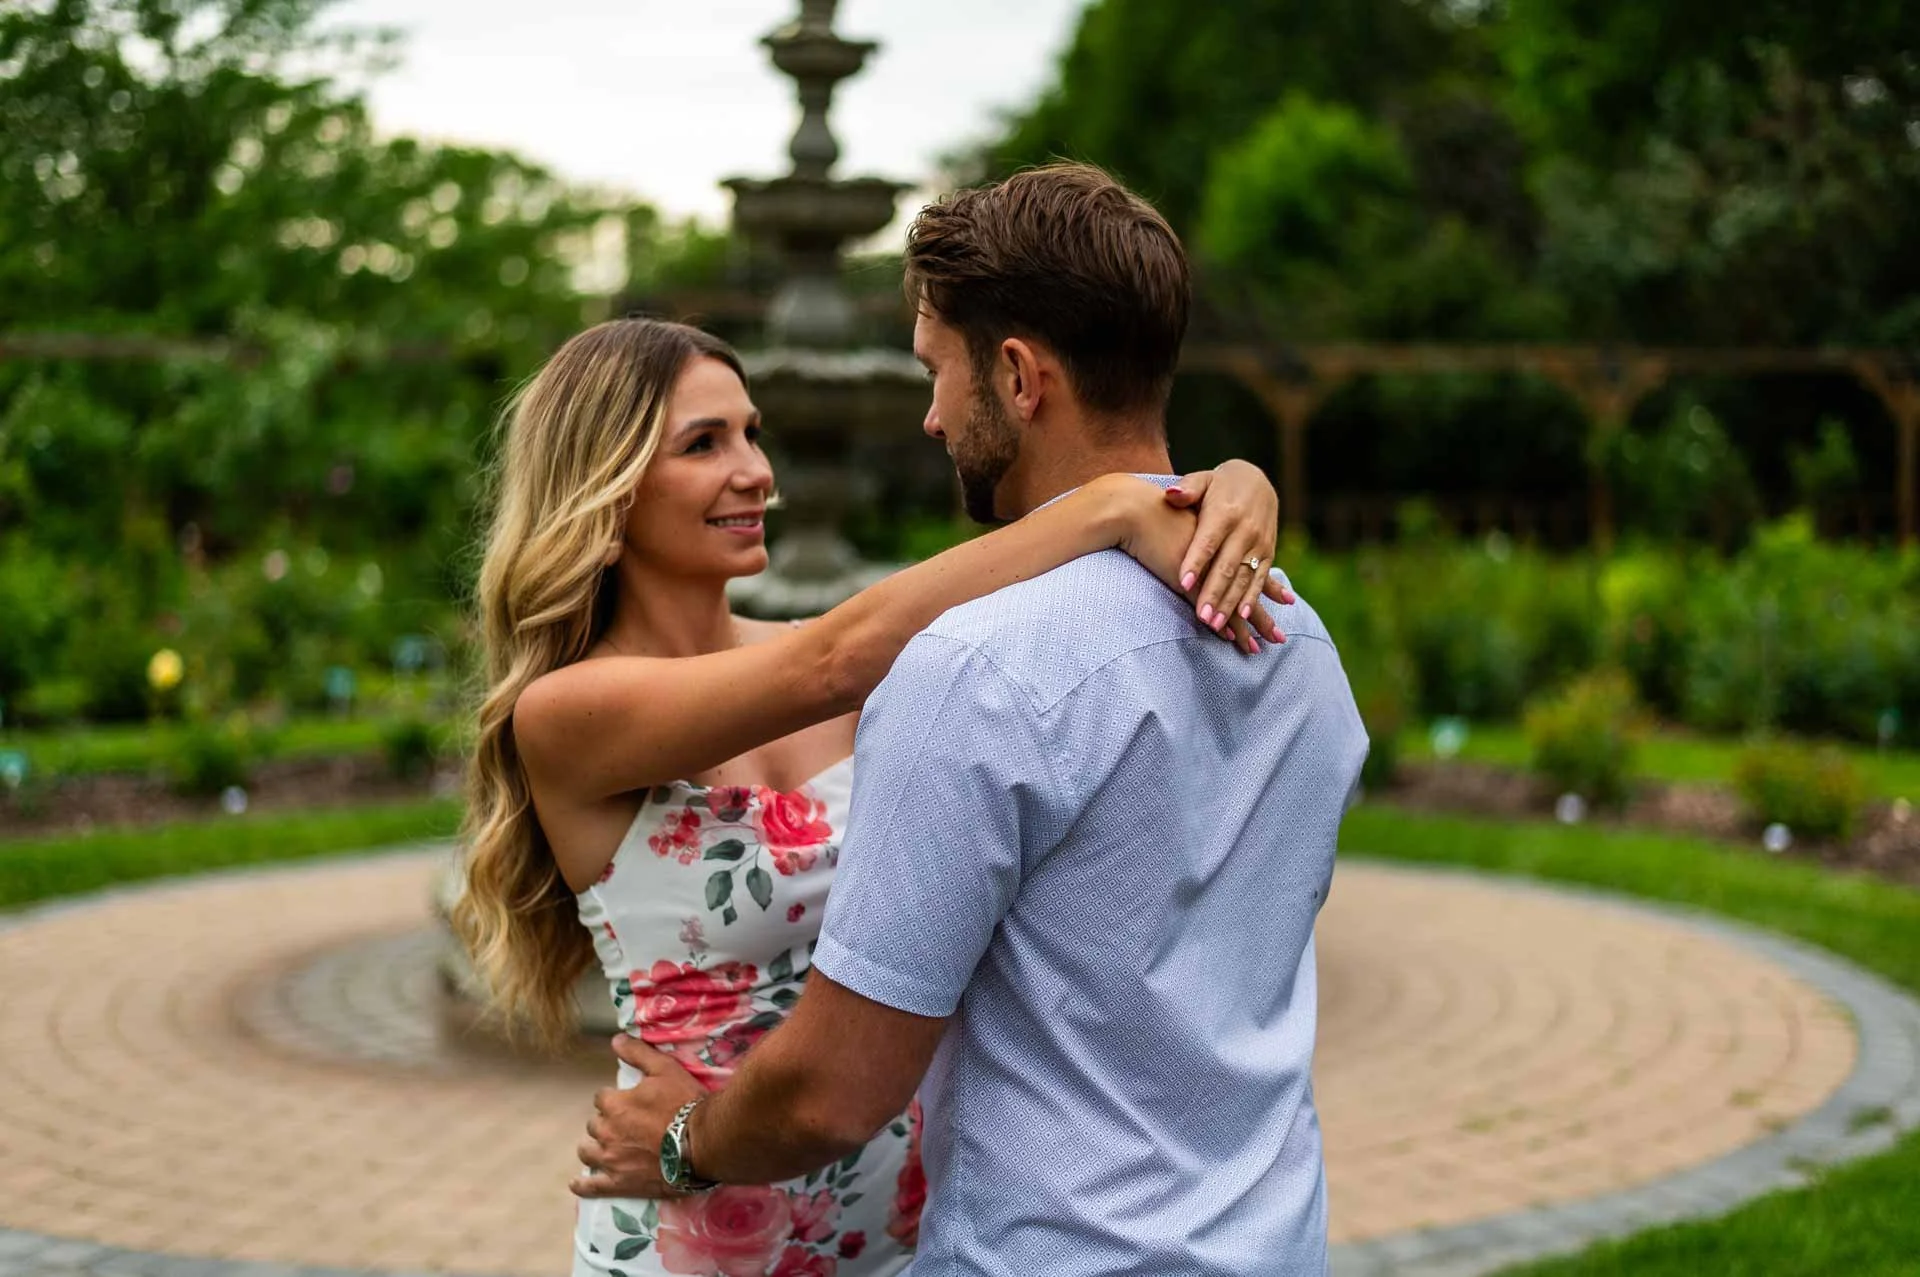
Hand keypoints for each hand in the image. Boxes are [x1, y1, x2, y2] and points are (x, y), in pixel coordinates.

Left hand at [571, 1034, 708, 1199]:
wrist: (703, 1143)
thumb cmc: (685, 1103)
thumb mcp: (665, 1069)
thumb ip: (638, 1054)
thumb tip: (615, 1040)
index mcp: (614, 1104)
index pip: (602, 1098)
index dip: (615, 1099)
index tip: (629, 1102)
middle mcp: (606, 1132)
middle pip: (595, 1125)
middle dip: (607, 1123)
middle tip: (628, 1125)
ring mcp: (610, 1160)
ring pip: (588, 1152)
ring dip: (594, 1147)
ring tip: (607, 1148)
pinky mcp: (618, 1184)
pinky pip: (591, 1187)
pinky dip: (582, 1185)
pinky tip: (578, 1183)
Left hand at [1113, 471, 1292, 650]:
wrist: (1257, 480)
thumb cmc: (1219, 484)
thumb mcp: (1203, 479)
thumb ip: (1187, 489)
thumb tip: (1170, 494)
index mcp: (1224, 513)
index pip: (1207, 542)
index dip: (1196, 563)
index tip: (1182, 583)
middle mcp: (1245, 530)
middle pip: (1226, 567)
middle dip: (1214, 594)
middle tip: (1201, 617)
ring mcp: (1259, 543)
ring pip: (1244, 578)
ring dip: (1231, 603)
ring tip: (1216, 624)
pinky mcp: (1268, 553)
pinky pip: (1261, 579)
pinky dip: (1253, 598)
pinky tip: (1244, 617)